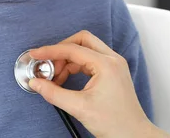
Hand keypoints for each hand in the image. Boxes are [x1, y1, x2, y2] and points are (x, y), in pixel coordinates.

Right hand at [29, 30, 169, 137]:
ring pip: (86, 50)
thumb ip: (54, 93)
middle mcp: (112, 59)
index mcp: (106, 64)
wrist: (133, 136)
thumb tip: (36, 83)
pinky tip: (66, 79)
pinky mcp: (112, 72)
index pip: (73, 49)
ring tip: (55, 78)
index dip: (51, 51)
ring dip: (68, 60)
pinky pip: (90, 60)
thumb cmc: (115, 123)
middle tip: (48, 66)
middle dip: (61, 51)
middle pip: (82, 41)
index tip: (36, 54)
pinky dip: (75, 66)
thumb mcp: (79, 108)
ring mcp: (114, 65)